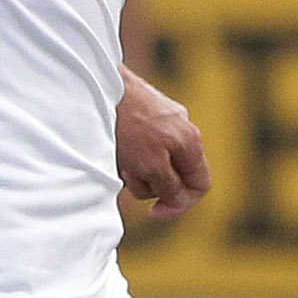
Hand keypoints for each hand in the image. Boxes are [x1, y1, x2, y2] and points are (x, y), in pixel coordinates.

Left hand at [116, 70, 209, 217]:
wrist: (97, 85)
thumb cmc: (125, 125)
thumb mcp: (151, 166)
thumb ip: (170, 187)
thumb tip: (179, 200)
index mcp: (191, 142)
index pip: (200, 185)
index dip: (181, 205)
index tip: (154, 212)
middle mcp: (182, 128)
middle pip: (175, 176)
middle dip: (152, 185)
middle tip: (129, 177)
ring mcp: (163, 119)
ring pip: (155, 162)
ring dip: (137, 170)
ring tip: (119, 161)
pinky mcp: (143, 113)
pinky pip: (141, 147)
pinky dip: (128, 156)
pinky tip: (113, 150)